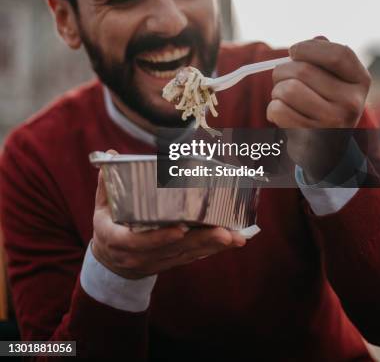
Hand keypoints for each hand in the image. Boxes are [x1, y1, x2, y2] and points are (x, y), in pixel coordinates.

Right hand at [92, 156, 245, 278]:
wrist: (111, 263)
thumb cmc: (109, 226)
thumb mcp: (103, 207)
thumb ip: (108, 183)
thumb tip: (112, 155)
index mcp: (119, 240)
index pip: (139, 242)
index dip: (160, 237)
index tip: (180, 229)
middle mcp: (140, 255)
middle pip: (174, 249)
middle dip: (201, 241)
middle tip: (224, 232)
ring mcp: (158, 261)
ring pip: (188, 254)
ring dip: (213, 245)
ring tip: (236, 236)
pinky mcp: (172, 262)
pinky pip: (194, 256)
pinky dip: (213, 249)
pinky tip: (232, 241)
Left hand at [266, 38, 370, 181]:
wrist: (326, 147)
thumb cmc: (324, 102)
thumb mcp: (334, 79)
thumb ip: (326, 56)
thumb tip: (316, 40)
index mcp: (360, 80)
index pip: (338, 54)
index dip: (309, 48)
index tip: (294, 51)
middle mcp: (352, 102)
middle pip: (303, 70)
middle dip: (282, 70)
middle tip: (283, 78)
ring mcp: (333, 122)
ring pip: (287, 89)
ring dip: (277, 91)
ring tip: (284, 98)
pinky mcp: (311, 137)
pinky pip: (278, 110)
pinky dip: (273, 109)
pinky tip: (283, 114)